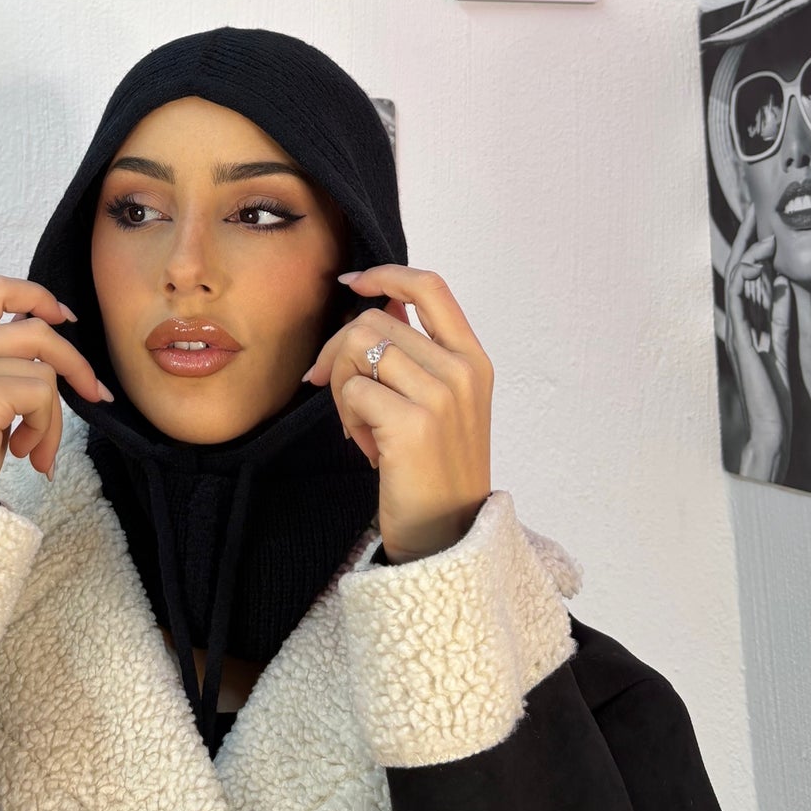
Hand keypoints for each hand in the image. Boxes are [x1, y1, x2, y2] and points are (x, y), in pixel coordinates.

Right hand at [0, 275, 114, 499]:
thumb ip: (0, 359)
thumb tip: (57, 330)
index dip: (37, 296)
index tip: (64, 319)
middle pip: (35, 329)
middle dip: (74, 364)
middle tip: (94, 394)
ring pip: (45, 368)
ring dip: (53, 415)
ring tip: (37, 448)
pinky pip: (42, 394)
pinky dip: (46, 428)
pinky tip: (25, 452)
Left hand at [304, 265, 492, 562]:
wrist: (450, 536)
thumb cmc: (436, 468)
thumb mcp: (443, 402)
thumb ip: (417, 352)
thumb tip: (374, 304)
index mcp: (474, 359)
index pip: (431, 287)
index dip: (387, 274)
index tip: (353, 283)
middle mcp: (463, 371)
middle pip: (374, 321)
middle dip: (340, 352)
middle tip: (336, 390)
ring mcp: (441, 396)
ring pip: (358, 350)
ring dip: (343, 388)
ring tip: (362, 426)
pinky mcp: (413, 424)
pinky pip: (352, 391)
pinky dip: (348, 418)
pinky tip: (370, 448)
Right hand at [723, 206, 792, 480]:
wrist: (771, 428)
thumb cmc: (775, 396)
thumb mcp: (782, 348)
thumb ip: (780, 319)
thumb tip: (781, 287)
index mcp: (746, 323)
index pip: (746, 278)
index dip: (754, 250)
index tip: (762, 224)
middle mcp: (736, 323)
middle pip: (737, 272)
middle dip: (747, 240)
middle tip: (754, 210)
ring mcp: (736, 331)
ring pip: (736, 283)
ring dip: (751, 256)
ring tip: (766, 234)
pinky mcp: (741, 343)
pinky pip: (741, 305)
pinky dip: (749, 284)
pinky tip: (762, 268)